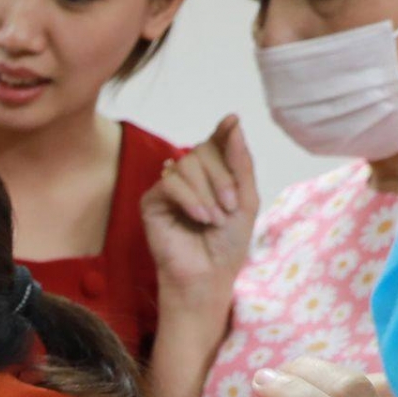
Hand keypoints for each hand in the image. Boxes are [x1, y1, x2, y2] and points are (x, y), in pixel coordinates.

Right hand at [142, 114, 259, 312]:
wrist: (209, 275)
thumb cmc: (228, 244)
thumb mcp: (246, 200)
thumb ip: (240, 162)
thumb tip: (232, 122)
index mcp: (213, 176)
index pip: (215, 144)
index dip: (222, 132)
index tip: (232, 121)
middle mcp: (190, 178)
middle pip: (202, 152)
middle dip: (221, 177)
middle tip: (230, 207)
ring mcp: (169, 189)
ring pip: (185, 165)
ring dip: (207, 192)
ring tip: (214, 219)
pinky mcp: (151, 202)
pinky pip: (169, 182)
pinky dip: (189, 199)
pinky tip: (199, 217)